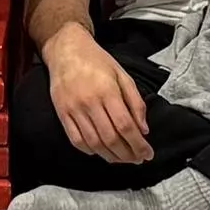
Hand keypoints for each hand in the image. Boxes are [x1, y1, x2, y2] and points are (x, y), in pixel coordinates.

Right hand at [46, 26, 151, 163]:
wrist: (66, 50)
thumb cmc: (97, 61)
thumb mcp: (123, 75)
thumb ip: (136, 102)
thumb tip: (143, 130)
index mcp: (107, 91)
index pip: (125, 126)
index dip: (138, 144)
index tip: (148, 154)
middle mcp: (89, 102)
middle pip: (111, 138)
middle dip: (127, 154)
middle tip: (138, 159)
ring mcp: (73, 110)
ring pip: (94, 143)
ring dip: (111, 156)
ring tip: (123, 159)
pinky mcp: (62, 114)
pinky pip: (76, 140)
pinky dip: (90, 151)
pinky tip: (101, 152)